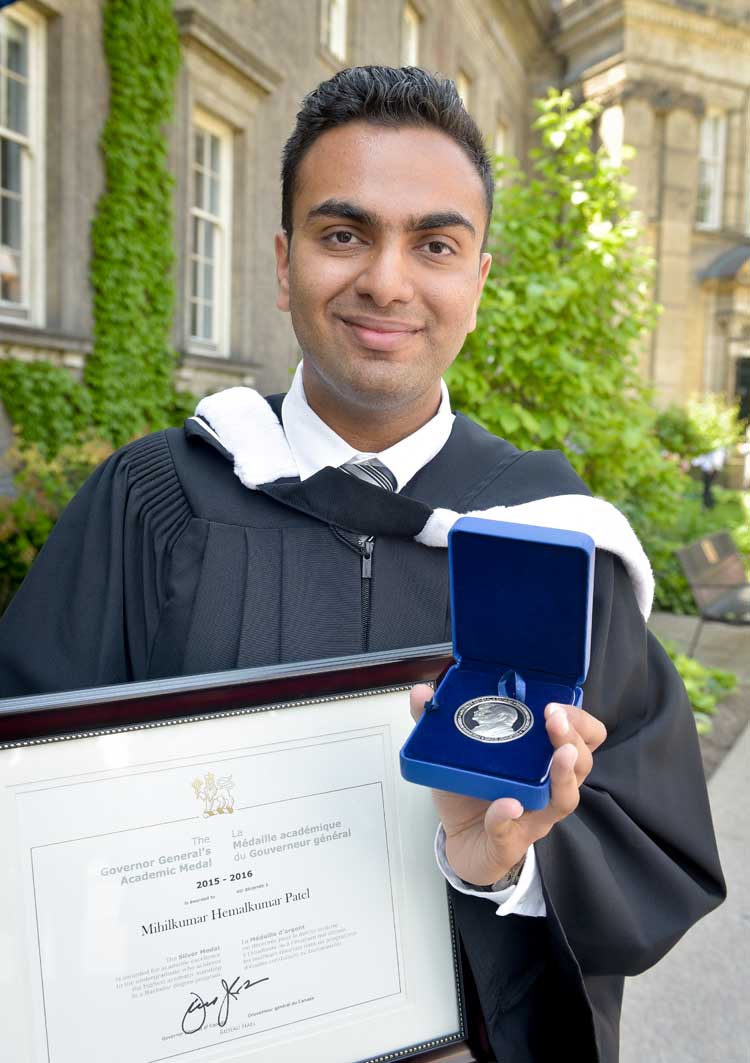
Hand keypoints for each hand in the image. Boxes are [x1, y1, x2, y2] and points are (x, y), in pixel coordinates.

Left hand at [409, 684, 606, 886]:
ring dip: (562, 775)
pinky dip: (506, 815)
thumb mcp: (456, 752)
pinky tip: (505, 804)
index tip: (556, 704)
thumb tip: (422, 692)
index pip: (582, 736)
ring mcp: (534, 816)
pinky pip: (512, 829)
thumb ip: (439, 722)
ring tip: (557, 756)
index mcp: (540, 758)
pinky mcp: (511, 841)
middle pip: (581, 763)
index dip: (578, 720)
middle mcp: (547, 787)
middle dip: (573, 738)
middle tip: (555, 722)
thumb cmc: (470, 792)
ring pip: (565, 798)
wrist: (460, 842)